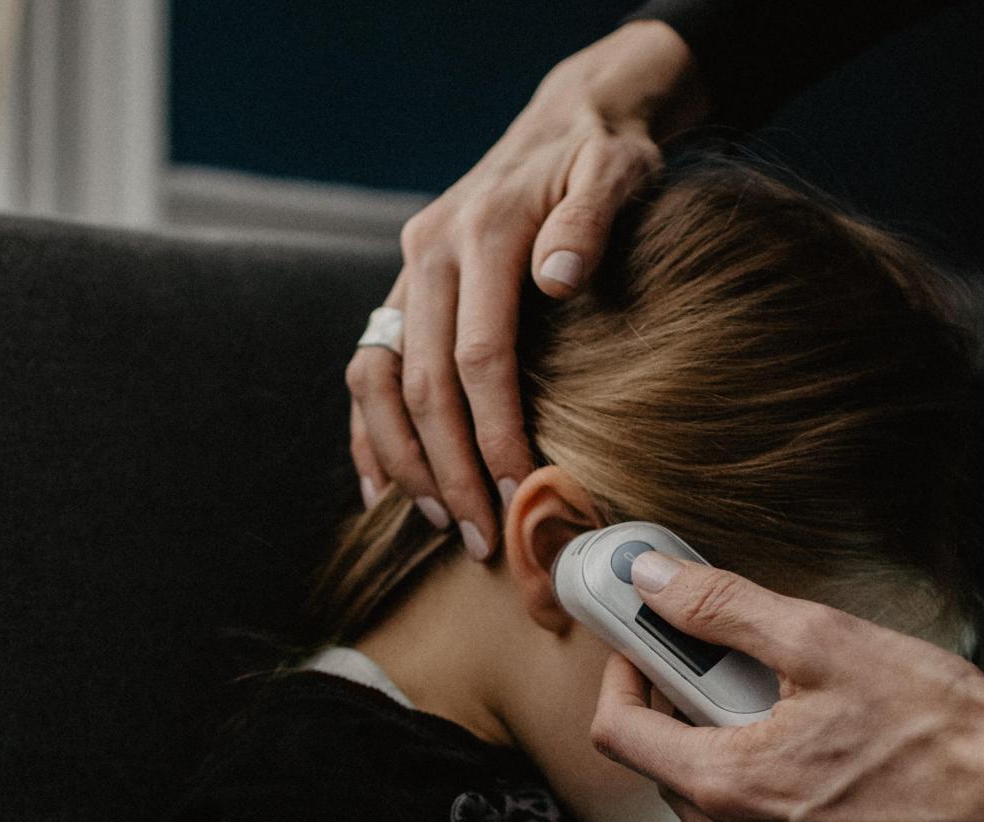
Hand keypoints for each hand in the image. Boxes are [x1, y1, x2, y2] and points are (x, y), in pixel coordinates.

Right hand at [345, 20, 705, 559]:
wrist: (564, 121)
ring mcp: (405, 276)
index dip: (497, 431)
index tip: (523, 491)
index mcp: (481, 232)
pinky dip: (369, 436)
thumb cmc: (601, 157)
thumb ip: (591, 218)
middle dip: (449, 469)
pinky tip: (385, 492)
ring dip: (402, 461)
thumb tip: (559, 275)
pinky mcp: (400, 294)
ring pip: (378, 384)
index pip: (478, 355)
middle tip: (481, 537)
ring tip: (437, 523)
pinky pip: (367, 373)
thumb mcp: (616, 170)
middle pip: (423, 383)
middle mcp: (427, 254)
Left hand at [588, 553, 983, 821]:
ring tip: (821, 741)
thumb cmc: (944, 724)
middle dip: (698, 730)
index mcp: (731, 794)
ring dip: (755, 785)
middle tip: (748, 685)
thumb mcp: (822, 641)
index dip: (624, 679)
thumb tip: (648, 578)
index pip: (622, 737)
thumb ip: (721, 609)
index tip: (645, 649)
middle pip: (681, 786)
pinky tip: (862, 801)